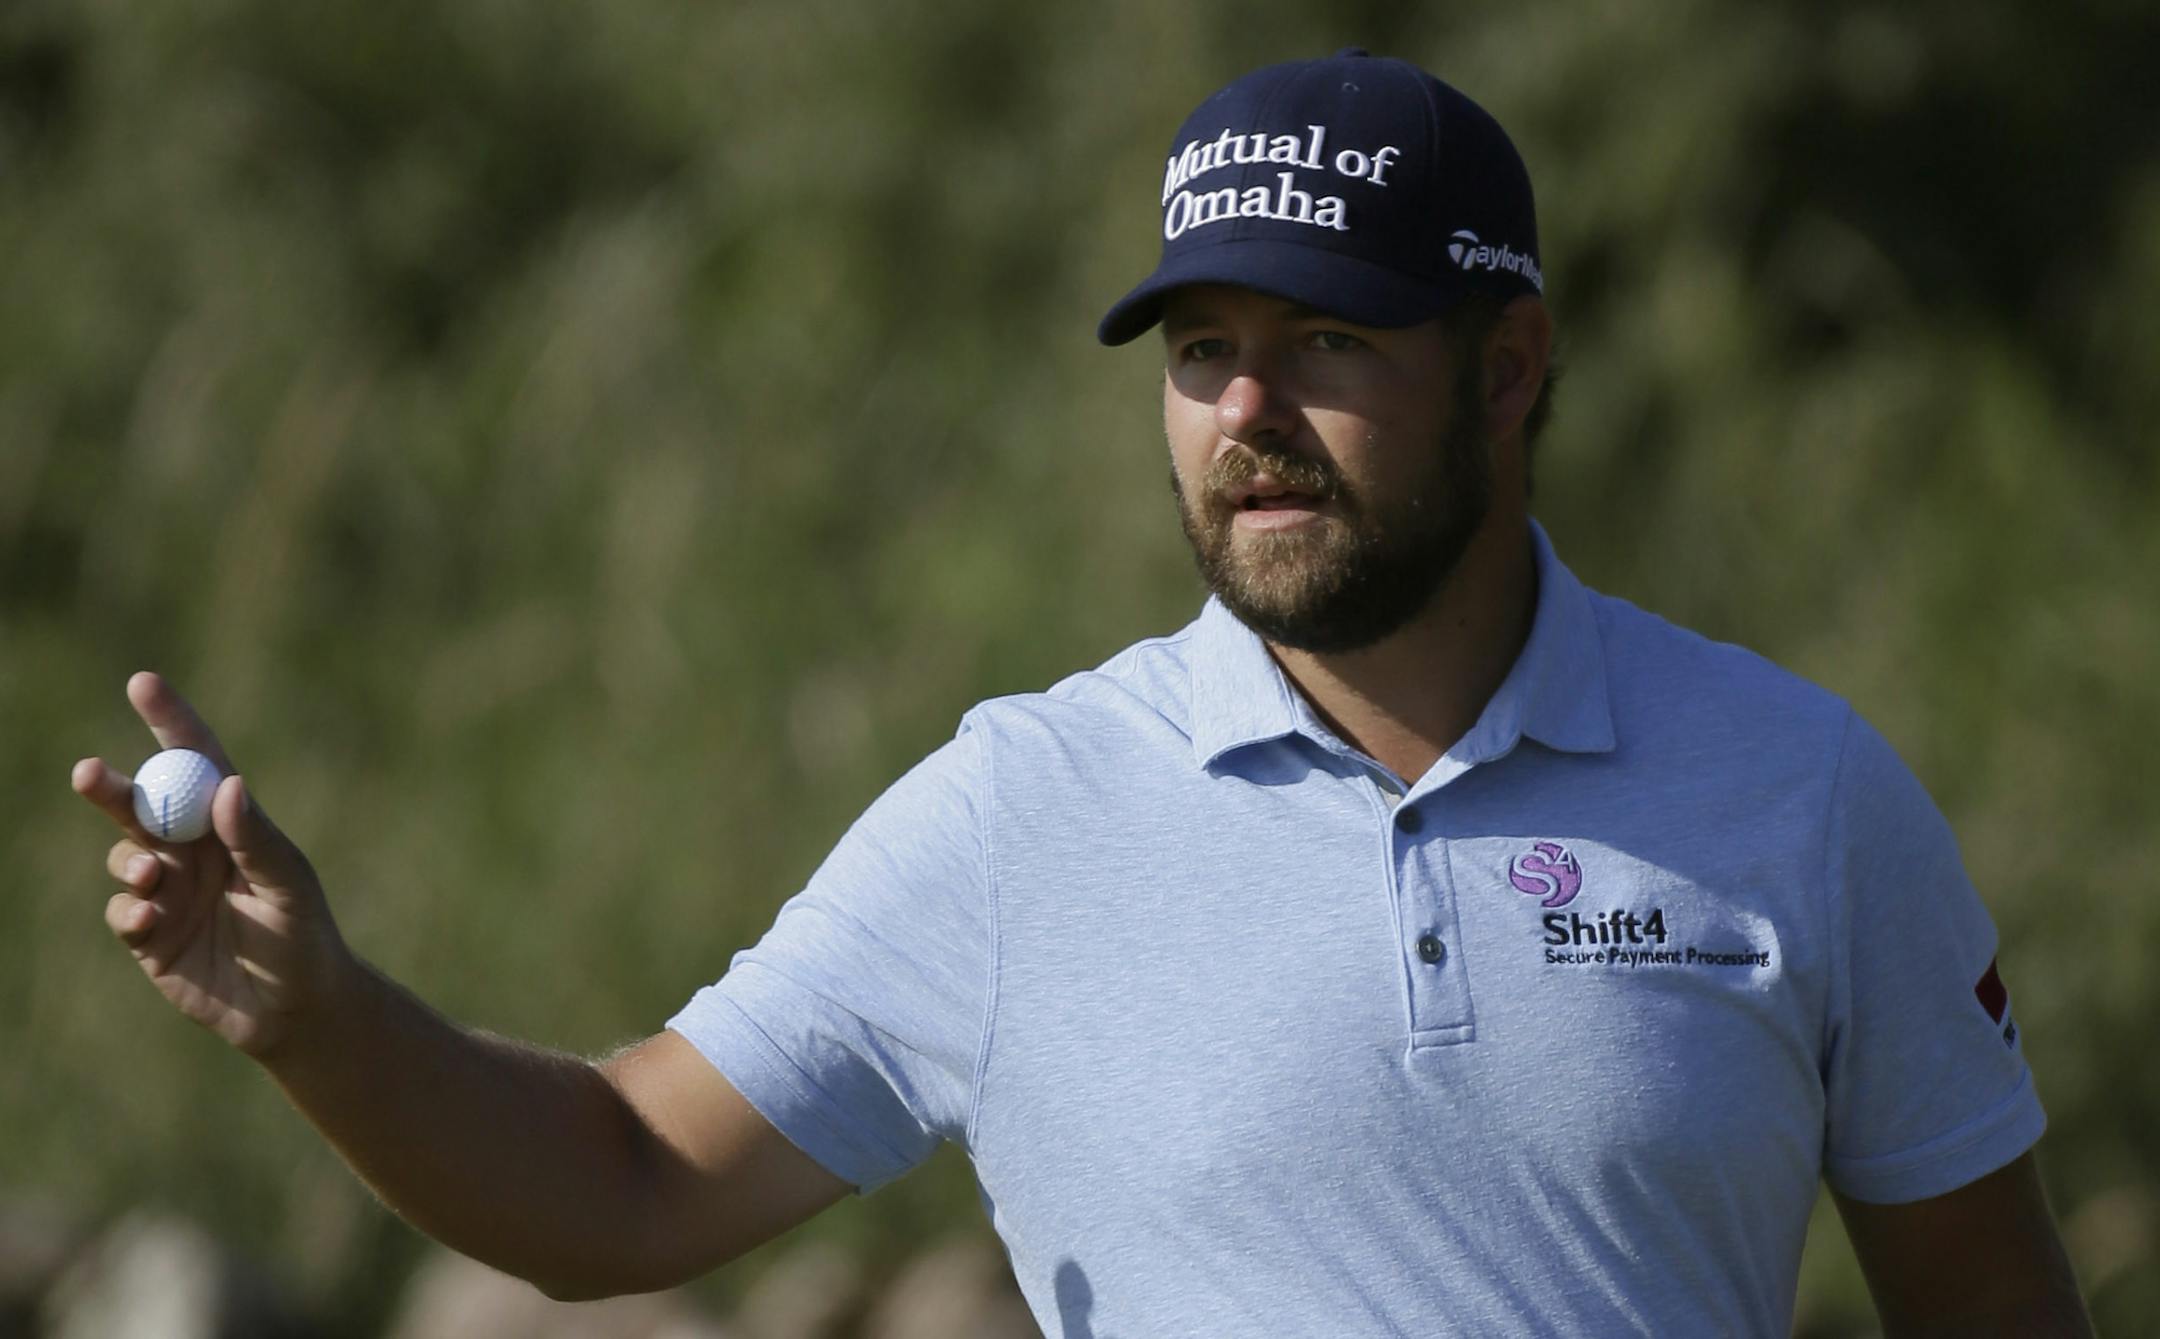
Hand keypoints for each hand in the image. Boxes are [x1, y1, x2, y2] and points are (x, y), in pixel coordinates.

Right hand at [73, 671, 352, 1057]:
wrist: (294, 1009)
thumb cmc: (303, 936)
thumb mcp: (288, 885)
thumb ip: (256, 839)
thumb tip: (228, 785)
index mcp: (232, 824)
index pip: (197, 762)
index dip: (169, 721)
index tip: (142, 682)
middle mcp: (194, 850)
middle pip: (142, 804)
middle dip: (112, 788)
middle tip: (87, 773)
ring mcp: (169, 890)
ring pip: (125, 855)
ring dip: (130, 861)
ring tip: (154, 877)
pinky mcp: (151, 935)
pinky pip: (123, 910)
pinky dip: (129, 910)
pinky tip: (151, 920)